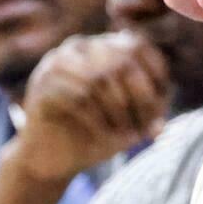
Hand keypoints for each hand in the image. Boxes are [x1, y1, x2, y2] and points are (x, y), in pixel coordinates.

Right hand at [7, 31, 171, 183]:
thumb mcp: (130, 122)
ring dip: (119, 113)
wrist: (51, 158)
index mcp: (103, 46)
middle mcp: (80, 47)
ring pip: (99, 78)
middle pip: (121, 61)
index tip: (160, 112)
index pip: (137, 45)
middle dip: (140, 99)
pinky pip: (77, 96)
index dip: (156, 78)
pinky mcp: (42, 83)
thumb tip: (159, 126)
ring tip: (127, 137)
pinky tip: (104, 136)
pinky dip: (97, 120)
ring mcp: (57, 62)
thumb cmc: (96, 134)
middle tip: (145, 129)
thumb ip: (149, 115)